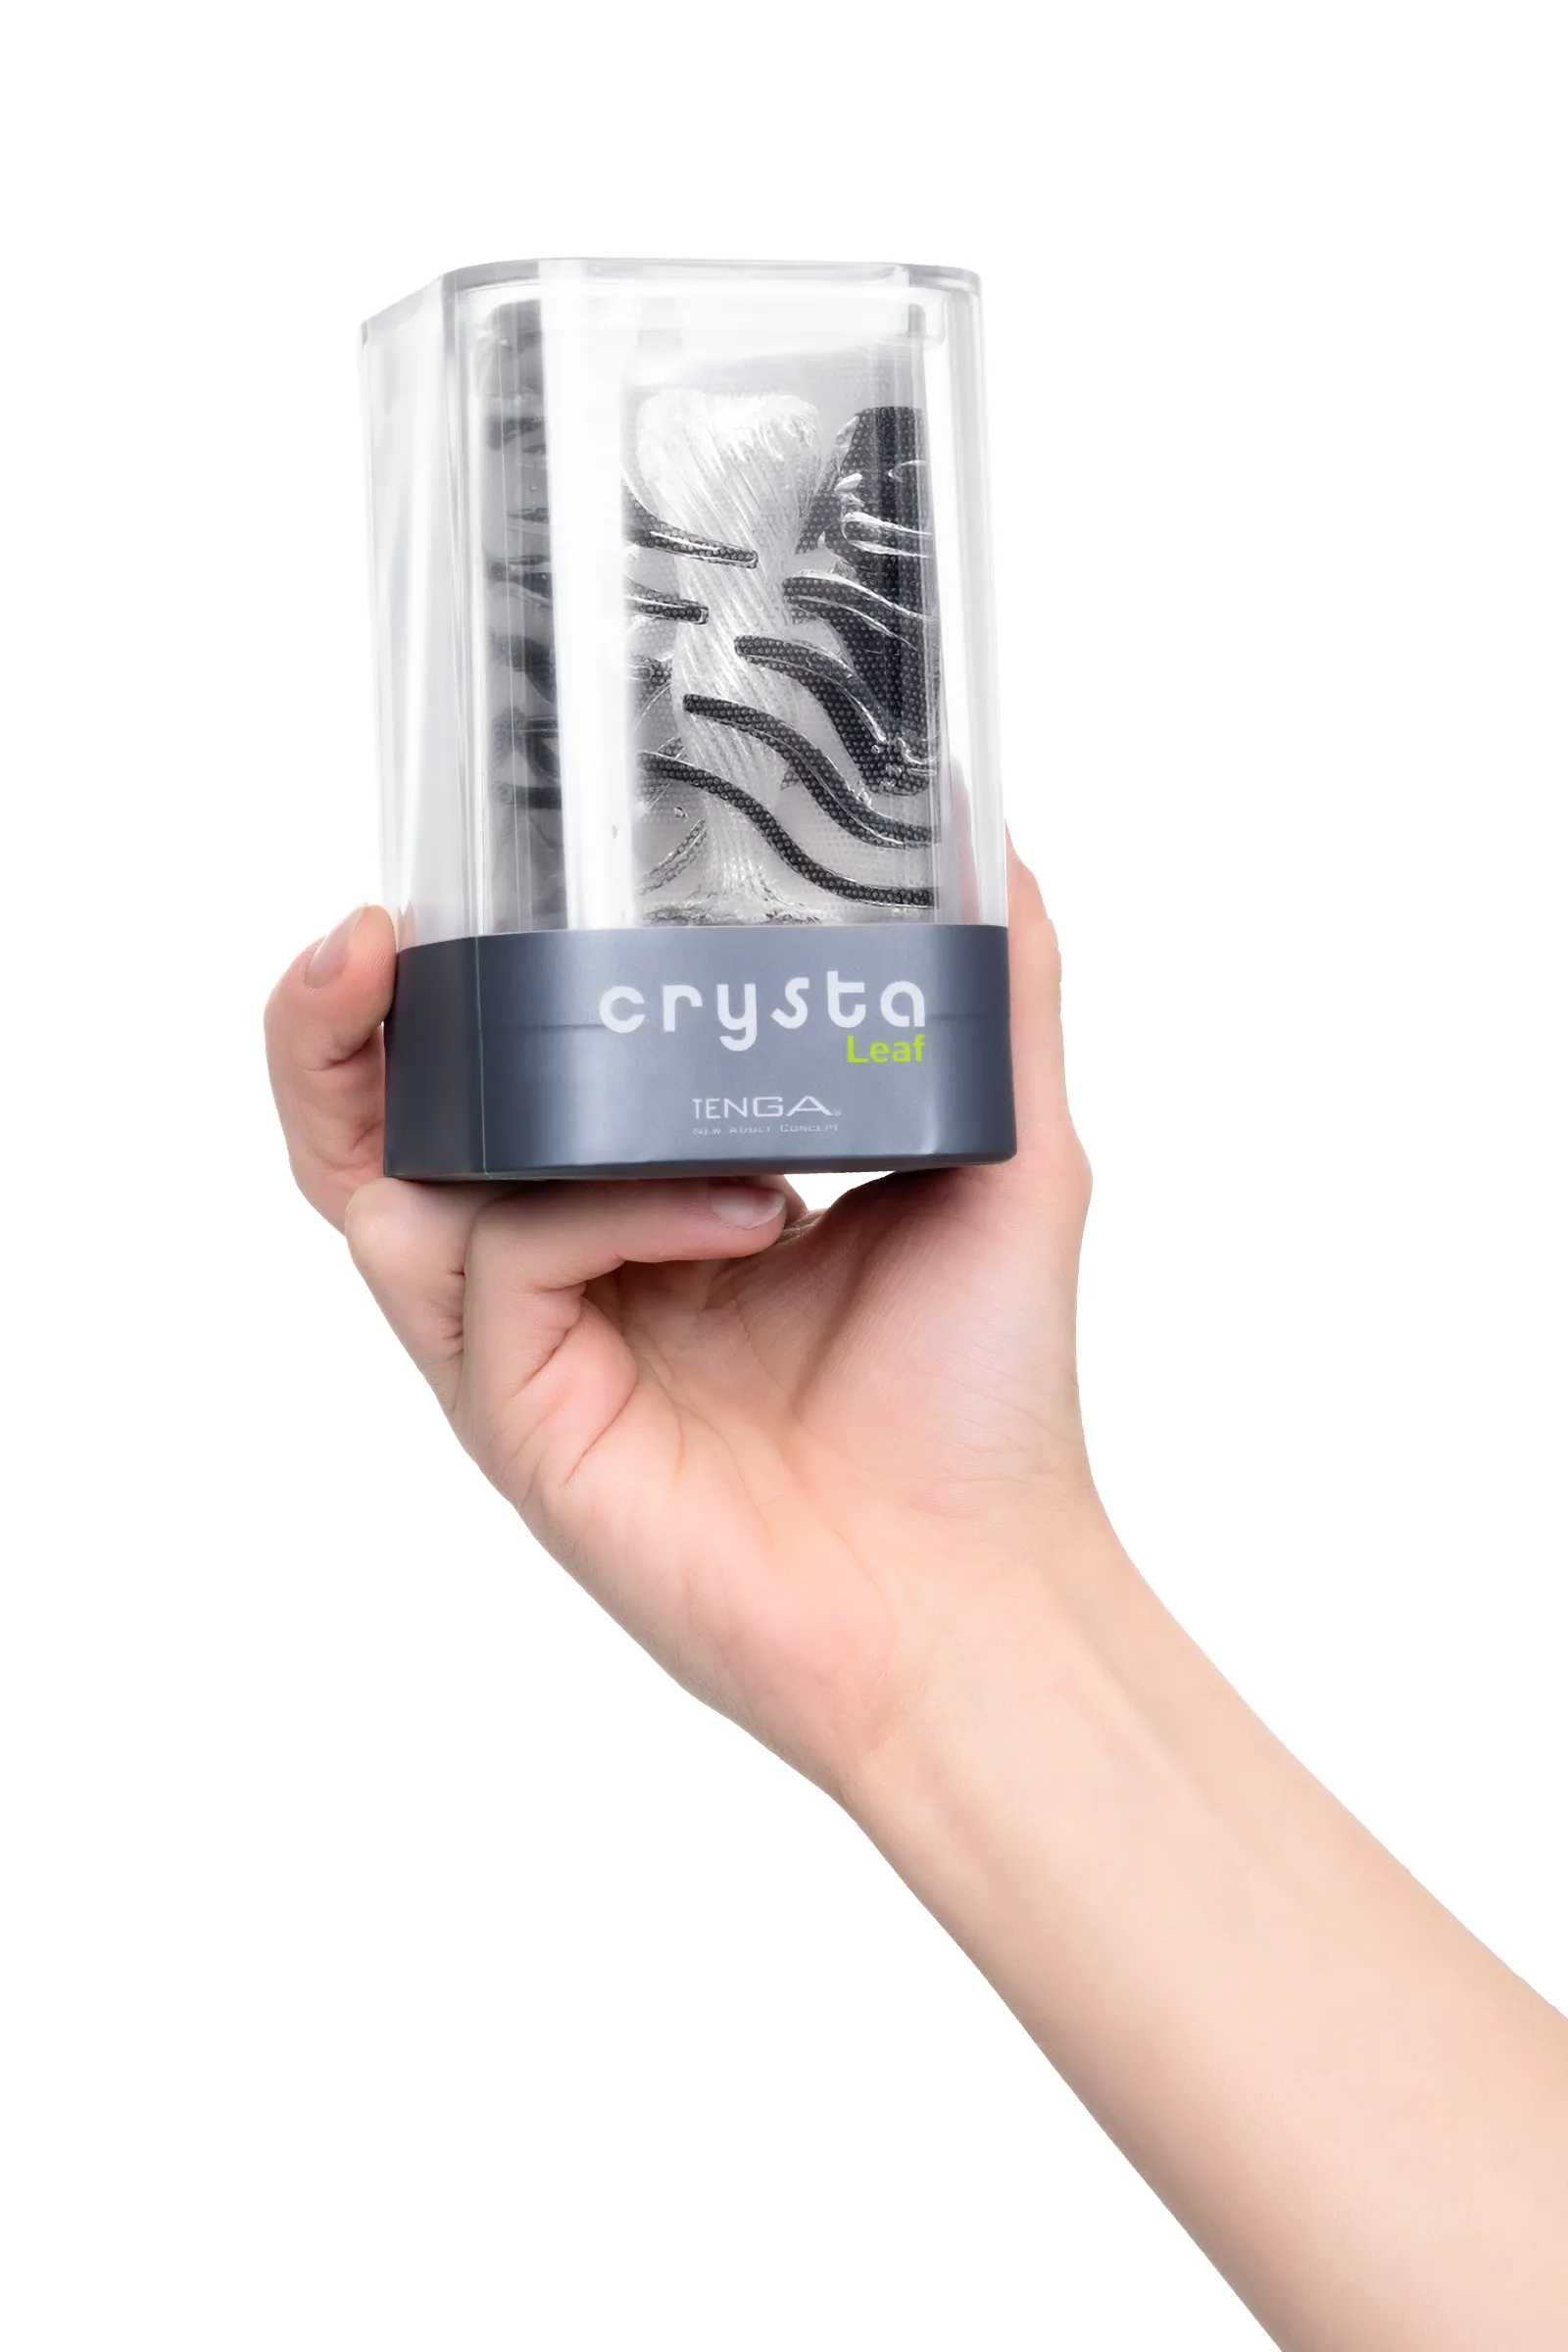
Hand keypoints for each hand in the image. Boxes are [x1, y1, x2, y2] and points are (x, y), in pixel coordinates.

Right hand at [264, 853, 1095, 1796]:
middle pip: (369, 1140)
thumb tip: (988, 840)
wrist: (982, 1593)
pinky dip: (610, 1210)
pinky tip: (745, 1213)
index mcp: (629, 1213)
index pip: (486, 1082)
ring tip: (577, 1036)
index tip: (466, 876)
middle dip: (333, 1030)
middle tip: (361, 939)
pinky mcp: (529, 1427)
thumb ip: (991, 1003)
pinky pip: (507, 1269)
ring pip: (388, 1200)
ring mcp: (533, 1360)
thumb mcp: (1002, 1155)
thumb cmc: (982, 1400)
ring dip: (468, 1098)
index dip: (437, 984)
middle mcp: (558, 1282)